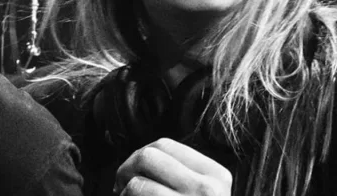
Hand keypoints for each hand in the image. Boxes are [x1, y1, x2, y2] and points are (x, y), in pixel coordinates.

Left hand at [114, 138, 231, 195]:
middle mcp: (209, 188)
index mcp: (217, 175)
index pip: (165, 145)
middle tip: (120, 186)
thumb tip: (141, 156)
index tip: (131, 174)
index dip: (140, 155)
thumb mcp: (200, 192)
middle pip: (149, 155)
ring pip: (139, 179)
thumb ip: (181, 173)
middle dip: (127, 168)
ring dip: (125, 190)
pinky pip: (138, 192)